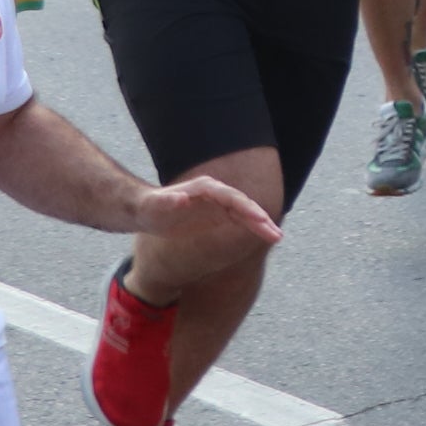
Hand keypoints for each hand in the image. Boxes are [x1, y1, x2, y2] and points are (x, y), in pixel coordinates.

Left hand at [136, 171, 281, 260]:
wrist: (147, 211)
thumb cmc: (148, 208)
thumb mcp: (154, 206)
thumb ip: (167, 202)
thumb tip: (181, 198)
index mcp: (205, 188)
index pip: (231, 197)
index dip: (246, 207)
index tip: (260, 219)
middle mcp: (217, 194)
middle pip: (244, 205)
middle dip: (261, 218)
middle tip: (275, 233)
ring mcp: (220, 204)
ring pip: (247, 214)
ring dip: (263, 225)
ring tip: (277, 237)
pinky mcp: (220, 215)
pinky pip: (242, 221)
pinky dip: (255, 228)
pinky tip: (267, 236)